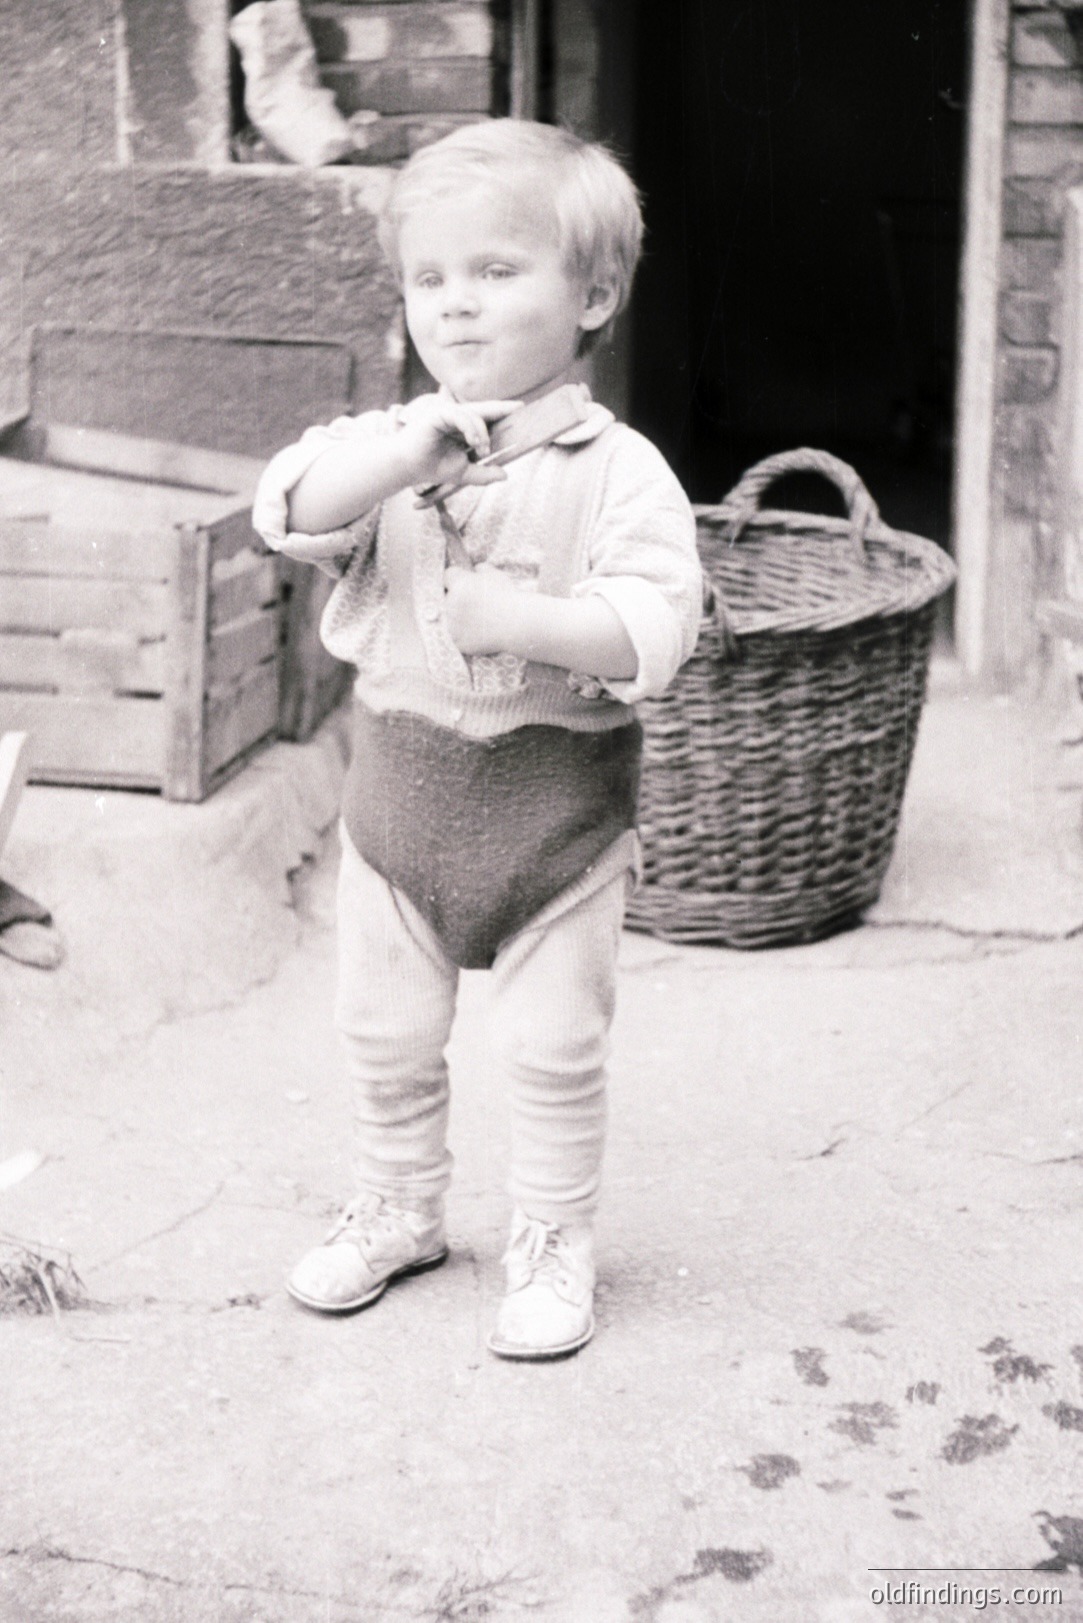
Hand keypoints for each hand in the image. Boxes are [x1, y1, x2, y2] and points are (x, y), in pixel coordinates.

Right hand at [396, 395, 521, 492]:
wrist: (409, 468)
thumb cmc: (432, 466)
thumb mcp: (463, 472)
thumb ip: (483, 473)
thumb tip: (506, 475)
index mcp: (464, 428)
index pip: (487, 418)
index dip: (503, 413)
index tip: (522, 410)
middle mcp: (458, 417)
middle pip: (485, 410)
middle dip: (502, 409)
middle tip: (520, 408)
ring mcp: (448, 414)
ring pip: (474, 415)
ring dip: (482, 432)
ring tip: (482, 449)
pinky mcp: (438, 413)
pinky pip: (460, 415)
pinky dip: (470, 427)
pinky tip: (475, 441)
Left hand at [443, 565, 525, 656]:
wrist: (518, 625)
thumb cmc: (508, 597)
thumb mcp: (495, 575)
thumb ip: (481, 568)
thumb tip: (474, 569)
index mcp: (459, 584)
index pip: (447, 576)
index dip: (457, 578)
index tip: (465, 584)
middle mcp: (451, 604)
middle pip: (445, 597)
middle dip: (455, 598)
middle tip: (473, 603)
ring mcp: (453, 625)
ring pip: (448, 618)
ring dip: (458, 617)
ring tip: (478, 618)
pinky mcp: (457, 641)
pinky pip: (455, 635)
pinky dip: (463, 634)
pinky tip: (478, 630)